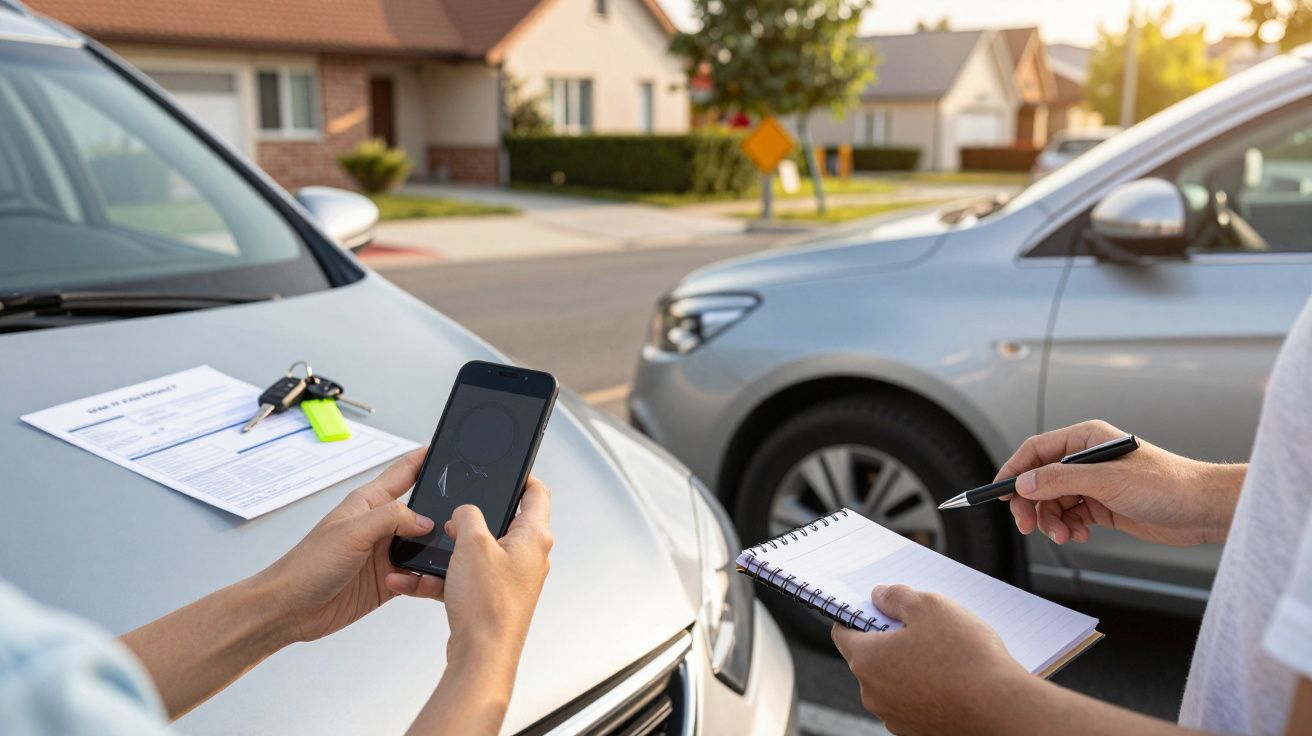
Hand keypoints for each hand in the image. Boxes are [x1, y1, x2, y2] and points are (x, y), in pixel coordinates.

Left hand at [257, 449, 441, 642]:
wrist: (291, 608)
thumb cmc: (307, 565)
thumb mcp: (352, 532)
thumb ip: (391, 519)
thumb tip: (424, 520)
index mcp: (369, 503)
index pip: (404, 471)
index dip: (425, 457)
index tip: (448, 448)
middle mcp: (380, 525)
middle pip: (422, 509)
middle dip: (441, 510)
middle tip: (459, 515)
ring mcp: (385, 552)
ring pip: (424, 544)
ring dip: (433, 549)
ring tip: (441, 553)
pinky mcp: (389, 579)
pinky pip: (418, 573)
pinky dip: (424, 577)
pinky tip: (418, 580)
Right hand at [387, 477, 552, 666]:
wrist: (481, 656)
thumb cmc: (488, 607)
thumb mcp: (472, 543)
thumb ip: (468, 515)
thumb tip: (464, 512)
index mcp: (534, 537)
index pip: (536, 492)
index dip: (520, 476)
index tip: (504, 469)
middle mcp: (528, 556)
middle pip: (502, 521)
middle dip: (471, 517)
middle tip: (454, 514)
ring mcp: (511, 577)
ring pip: (477, 551)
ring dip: (450, 551)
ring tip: (432, 553)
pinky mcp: (492, 596)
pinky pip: (465, 577)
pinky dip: (444, 576)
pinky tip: (420, 580)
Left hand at [832, 585, 1026, 734]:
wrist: (1002, 709)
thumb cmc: (964, 655)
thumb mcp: (929, 605)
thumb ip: (896, 596)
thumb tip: (879, 596)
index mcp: (867, 660)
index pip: (842, 633)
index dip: (857, 616)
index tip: (876, 609)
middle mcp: (873, 694)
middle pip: (870, 658)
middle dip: (889, 641)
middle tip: (920, 628)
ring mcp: (894, 717)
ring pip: (892, 682)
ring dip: (908, 667)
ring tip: (943, 654)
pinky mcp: (917, 732)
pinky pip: (912, 703)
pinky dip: (924, 690)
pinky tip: (950, 679)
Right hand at [1001, 420, 1242, 546]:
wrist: (1203, 509)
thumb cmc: (1166, 485)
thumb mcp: (1106, 481)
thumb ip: (1060, 480)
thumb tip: (1024, 483)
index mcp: (1086, 439)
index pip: (1036, 451)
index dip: (1015, 471)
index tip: (999, 493)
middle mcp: (1086, 459)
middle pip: (1040, 479)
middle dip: (1032, 504)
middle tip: (1028, 526)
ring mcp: (1094, 483)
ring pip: (1053, 501)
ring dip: (1051, 521)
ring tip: (1064, 535)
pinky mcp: (1103, 505)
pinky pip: (1070, 515)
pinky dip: (1068, 527)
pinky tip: (1080, 535)